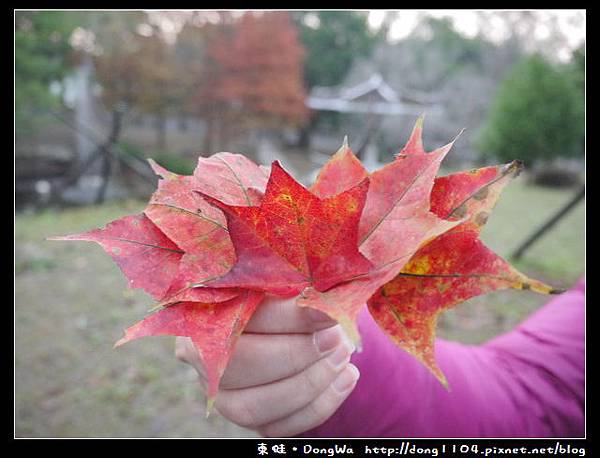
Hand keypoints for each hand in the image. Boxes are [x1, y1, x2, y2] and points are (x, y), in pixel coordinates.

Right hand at [175, 294, 359, 435]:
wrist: (287, 315)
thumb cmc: (284, 289)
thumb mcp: (285, 280)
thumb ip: (295, 289)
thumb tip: (325, 305)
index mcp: (202, 309)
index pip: (241, 318)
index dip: (287, 319)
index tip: (327, 312)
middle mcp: (199, 353)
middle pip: (239, 366)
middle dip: (297, 355)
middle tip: (336, 338)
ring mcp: (219, 390)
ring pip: (253, 406)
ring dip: (310, 384)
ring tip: (343, 357)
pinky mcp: (244, 412)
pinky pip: (276, 427)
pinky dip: (319, 406)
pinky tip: (347, 377)